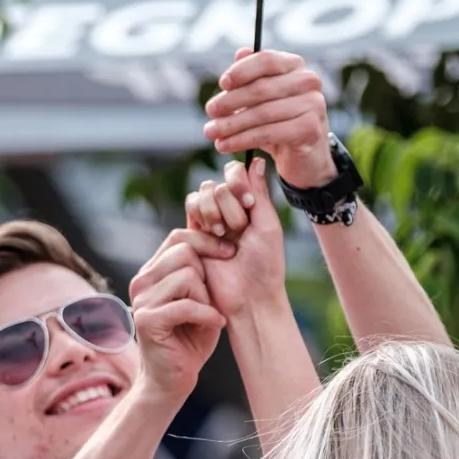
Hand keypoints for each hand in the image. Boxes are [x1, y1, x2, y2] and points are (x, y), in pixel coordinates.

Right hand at [127, 235, 227, 401]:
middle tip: (213, 298)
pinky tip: (215, 324)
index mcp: (152, 272)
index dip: (207, 240)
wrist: (172, 380)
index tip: (231, 253)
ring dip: (206, 297)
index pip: (178, 236)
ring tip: (207, 315)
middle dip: (207, 273)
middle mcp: (141, 282)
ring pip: (187, 276)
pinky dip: (208, 315)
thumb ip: (201, 272)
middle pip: (184, 252)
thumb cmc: (190, 339)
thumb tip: (219, 239)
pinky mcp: (147, 321)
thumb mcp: (199, 298)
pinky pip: (187, 305)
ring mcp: (141, 301)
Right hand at [185, 157, 285, 319]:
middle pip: (217, 184)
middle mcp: (227, 211)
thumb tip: (258, 160)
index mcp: (247, 205)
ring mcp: (208, 222)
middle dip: (230, 208)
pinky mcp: (192, 236)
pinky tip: (215, 242)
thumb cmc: (265, 266)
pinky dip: (203, 222)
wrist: (249, 298)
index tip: (249, 203)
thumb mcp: (267, 225)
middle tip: (239, 232)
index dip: (237, 182)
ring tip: (225, 239)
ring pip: (202, 195)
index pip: (234, 174)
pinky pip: (190, 209)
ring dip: (216, 214)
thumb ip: (259, 192)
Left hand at [203, 48, 334, 188]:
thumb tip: (240, 52)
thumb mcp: (264, 97)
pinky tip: (225, 145)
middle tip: (210, 112)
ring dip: (231, 124)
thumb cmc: (280, 121)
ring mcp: (313, 105)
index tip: (222, 84)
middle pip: (261, 88)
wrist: (306, 156)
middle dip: (230, 101)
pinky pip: (268, 133)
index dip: (241, 71)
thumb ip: (252, 75)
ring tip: (211, 132)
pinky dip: (242, 140)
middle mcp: (308, 81)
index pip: (266, 60)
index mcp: (295, 65)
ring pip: (262, 113)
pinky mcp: (310, 129)